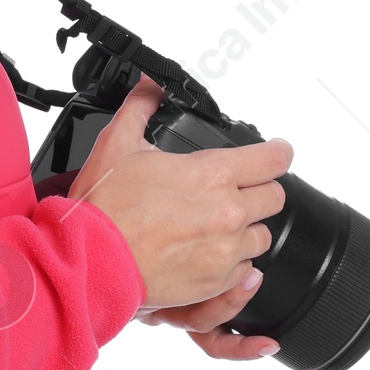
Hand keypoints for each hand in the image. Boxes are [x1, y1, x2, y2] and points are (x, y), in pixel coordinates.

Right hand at [69, 75, 290, 355]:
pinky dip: (233, 261)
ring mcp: (225, 251)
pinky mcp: (216, 282)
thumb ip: (139, 108)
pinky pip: (245, 272)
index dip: (278, 151)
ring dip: (246, 228)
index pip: (273, 158)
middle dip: (259, 190)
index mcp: (212, 175)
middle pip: (275, 198)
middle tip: (237, 189)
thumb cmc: (103, 207)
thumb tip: (148, 86)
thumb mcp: (116, 144)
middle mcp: (227, 213)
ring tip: (217, 224)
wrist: (90, 259)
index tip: (276, 151)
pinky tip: (208, 252)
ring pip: (262, 236)